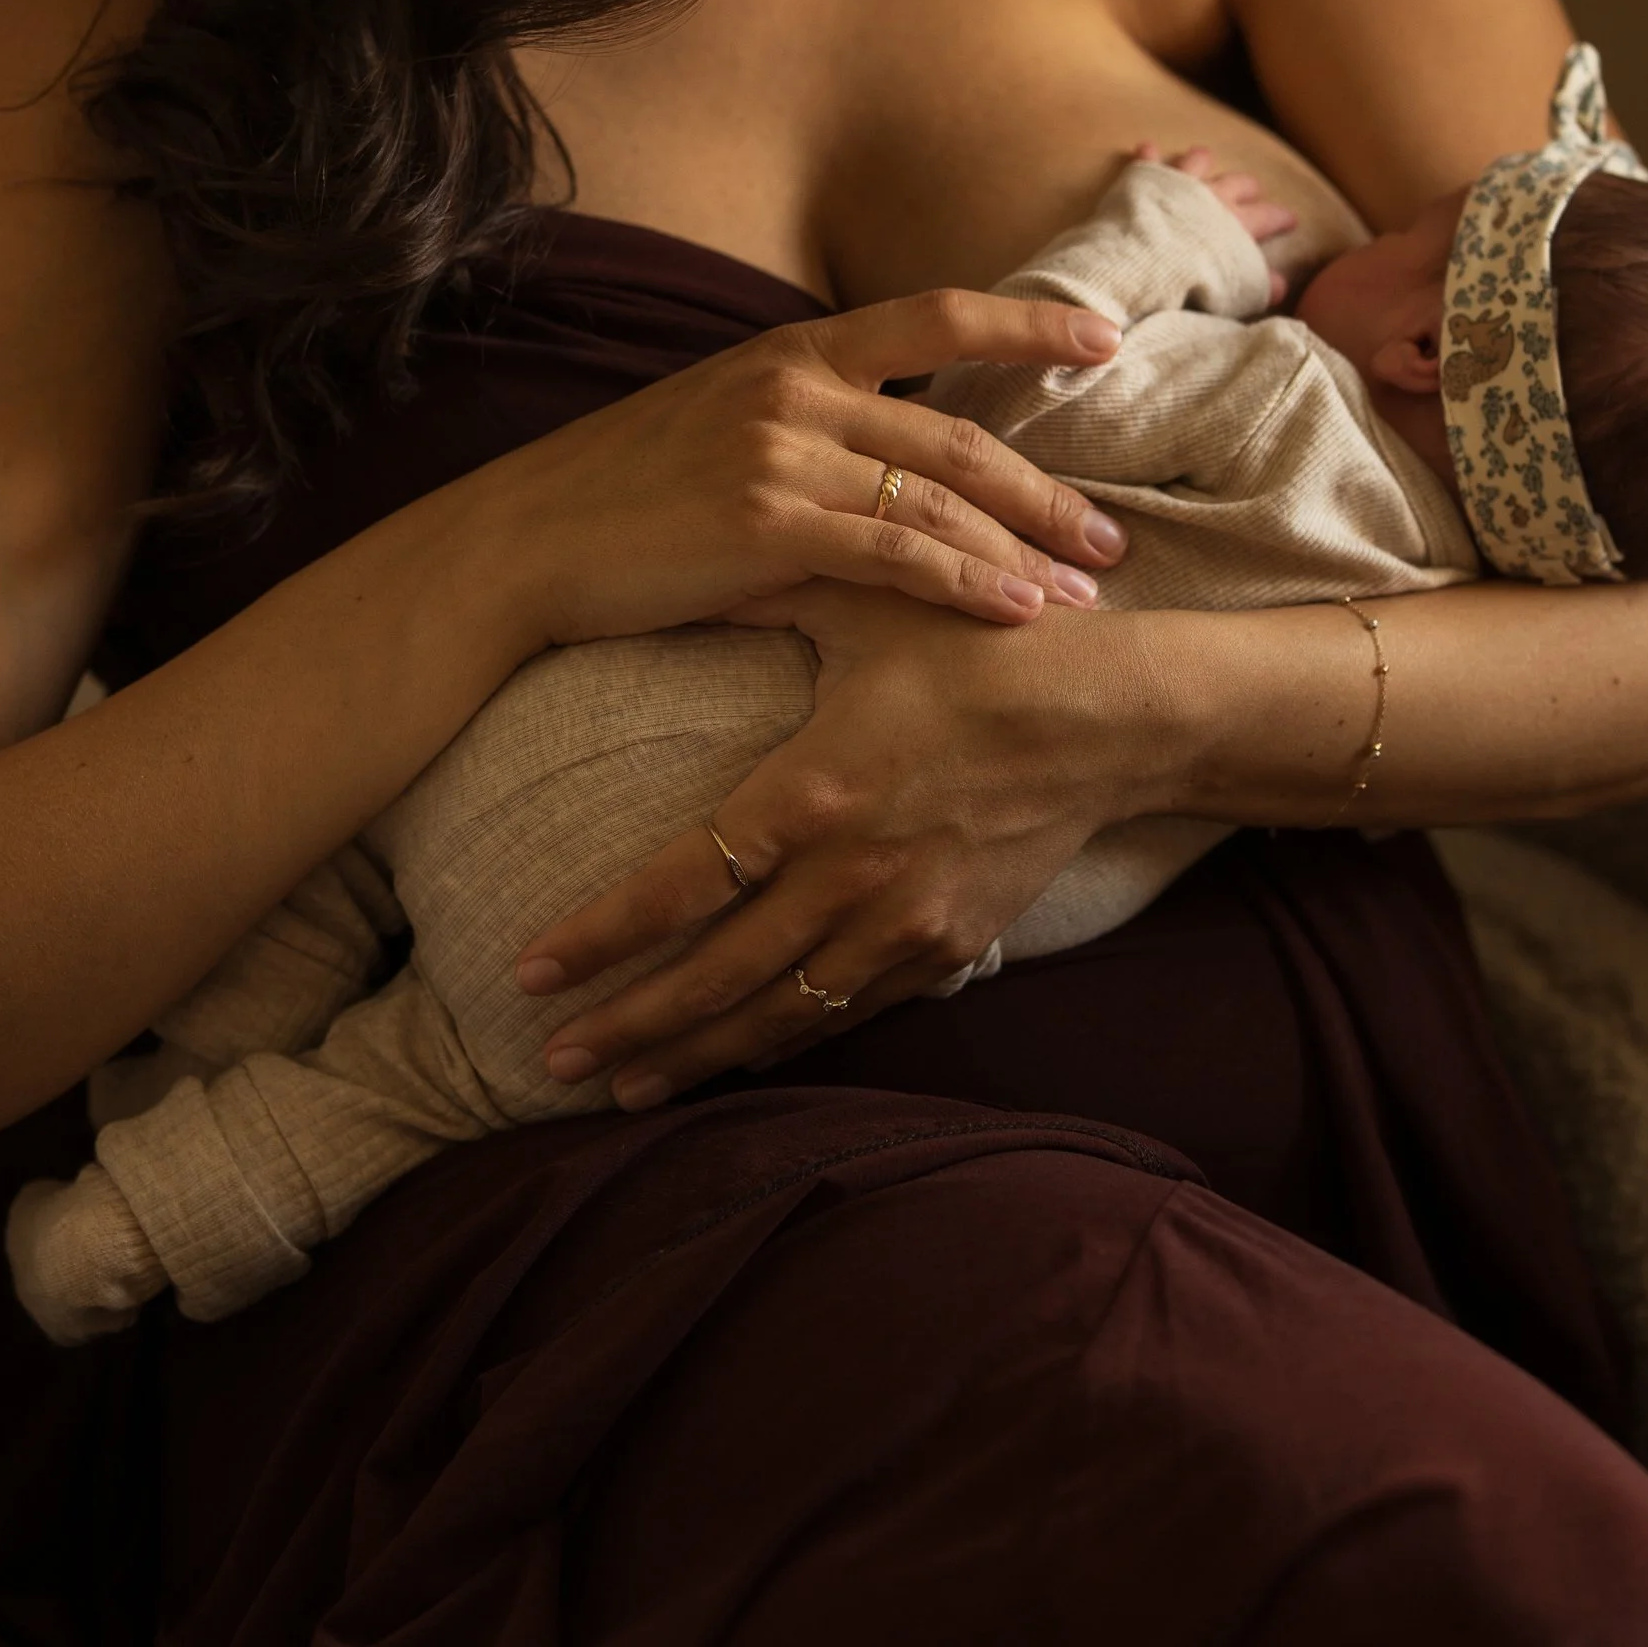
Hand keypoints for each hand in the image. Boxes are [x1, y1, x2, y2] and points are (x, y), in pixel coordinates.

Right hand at [473, 288, 1133, 655]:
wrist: (521, 542)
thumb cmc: (618, 495)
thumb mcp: (717, 419)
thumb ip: (805, 419)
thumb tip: (888, 451)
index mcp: (791, 349)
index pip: (937, 316)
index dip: (1029, 324)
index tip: (1106, 340)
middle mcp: (796, 387)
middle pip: (959, 430)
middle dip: (1047, 491)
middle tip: (1110, 539)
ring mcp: (781, 452)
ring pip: (939, 496)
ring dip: (1023, 549)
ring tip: (1084, 594)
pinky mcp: (765, 523)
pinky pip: (894, 551)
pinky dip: (965, 582)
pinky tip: (1014, 612)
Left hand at [513, 581, 1178, 1104]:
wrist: (1117, 718)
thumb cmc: (987, 645)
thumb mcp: (866, 602)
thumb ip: (762, 590)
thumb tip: (672, 559)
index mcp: (815, 792)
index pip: (683, 885)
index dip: (601, 937)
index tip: (530, 971)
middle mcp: (851, 876)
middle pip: (717, 980)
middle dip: (629, 1028)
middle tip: (552, 1061)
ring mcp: (904, 924)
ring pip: (782, 1017)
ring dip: (699, 1056)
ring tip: (625, 1087)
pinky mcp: (950, 947)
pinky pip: (851, 1012)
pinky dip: (788, 1039)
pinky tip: (741, 1053)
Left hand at [1132, 139, 1297, 302]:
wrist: (1145, 261)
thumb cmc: (1192, 280)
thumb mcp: (1233, 290)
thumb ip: (1257, 285)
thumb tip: (1282, 286)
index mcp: (1236, 223)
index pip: (1267, 217)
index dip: (1281, 218)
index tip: (1292, 219)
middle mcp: (1213, 197)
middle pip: (1237, 184)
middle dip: (1247, 186)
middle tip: (1253, 188)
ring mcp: (1179, 184)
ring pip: (1196, 163)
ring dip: (1200, 160)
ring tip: (1203, 155)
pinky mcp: (1147, 182)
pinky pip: (1147, 163)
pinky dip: (1148, 155)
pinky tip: (1146, 146)